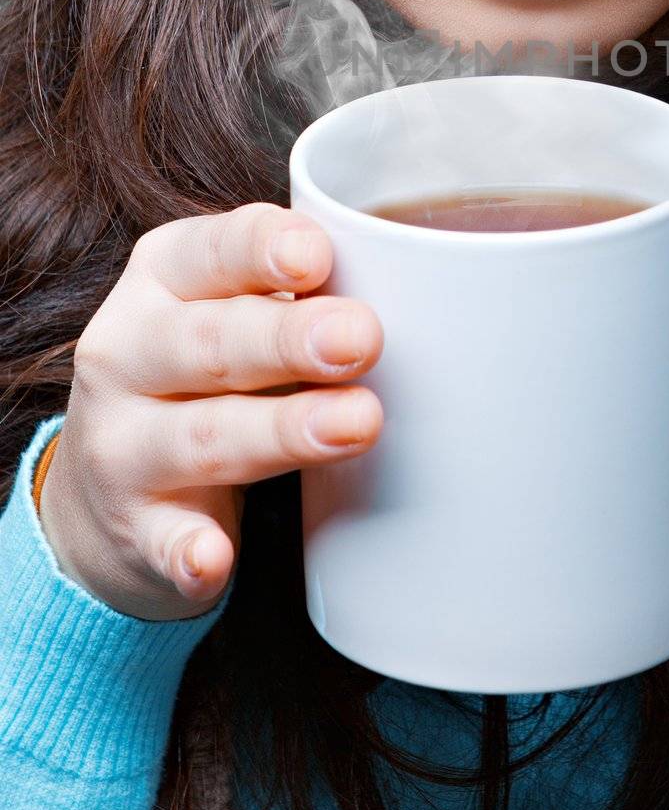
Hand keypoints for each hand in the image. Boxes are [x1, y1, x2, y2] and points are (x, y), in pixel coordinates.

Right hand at [39, 203, 382, 620]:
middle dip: (288, 339)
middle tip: (362, 338)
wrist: (113, 486)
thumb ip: (302, 293)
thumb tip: (415, 284)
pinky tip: (214, 559)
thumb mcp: (235, 309)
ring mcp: (122, 445)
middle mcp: (127, 355)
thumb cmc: (210, 373)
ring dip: (279, 432)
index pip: (209, 251)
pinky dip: (187, 553)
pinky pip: (162, 542)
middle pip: (210, 342)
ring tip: (356, 424)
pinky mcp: (132, 529)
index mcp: (161, 281)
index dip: (262, 250)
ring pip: (202, 437)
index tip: (317, 257)